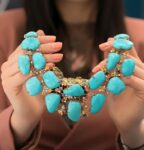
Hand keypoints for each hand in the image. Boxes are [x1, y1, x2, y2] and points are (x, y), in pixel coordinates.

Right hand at [1, 30, 62, 144]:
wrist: (31, 111)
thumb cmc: (37, 90)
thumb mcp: (40, 70)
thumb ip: (39, 53)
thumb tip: (40, 31)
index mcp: (14, 60)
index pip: (26, 45)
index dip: (40, 40)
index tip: (54, 39)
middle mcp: (7, 65)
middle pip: (27, 51)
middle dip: (45, 47)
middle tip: (59, 45)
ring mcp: (6, 75)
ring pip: (27, 61)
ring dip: (44, 58)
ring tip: (59, 56)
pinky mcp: (8, 86)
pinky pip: (25, 74)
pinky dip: (38, 69)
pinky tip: (51, 67)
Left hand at [92, 38, 143, 147]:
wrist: (124, 119)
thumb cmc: (117, 99)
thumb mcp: (112, 78)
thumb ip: (111, 63)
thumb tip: (107, 45)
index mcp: (138, 67)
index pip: (129, 50)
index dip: (116, 45)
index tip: (102, 46)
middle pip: (126, 58)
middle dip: (108, 61)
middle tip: (95, 68)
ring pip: (128, 67)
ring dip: (110, 70)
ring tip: (97, 73)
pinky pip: (131, 79)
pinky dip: (119, 79)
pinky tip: (109, 83)